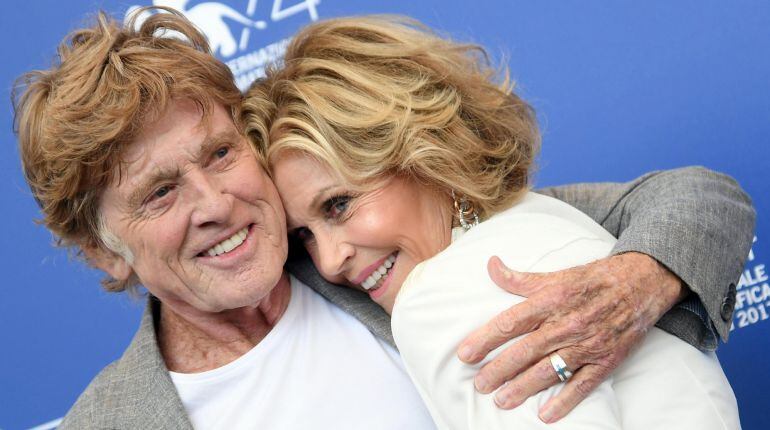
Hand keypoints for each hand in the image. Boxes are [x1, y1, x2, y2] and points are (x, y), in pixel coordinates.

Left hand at [457, 252, 685, 422]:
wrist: (641, 283)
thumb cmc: (593, 280)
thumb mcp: (555, 275)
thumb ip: (519, 278)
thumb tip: (491, 265)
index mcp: (550, 300)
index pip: (510, 322)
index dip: (485, 339)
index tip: (465, 354)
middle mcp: (566, 323)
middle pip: (525, 350)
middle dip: (499, 370)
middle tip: (479, 384)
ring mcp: (586, 344)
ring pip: (549, 370)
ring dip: (523, 388)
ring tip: (502, 400)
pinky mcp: (605, 360)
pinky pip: (582, 384)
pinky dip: (564, 401)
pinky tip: (546, 414)